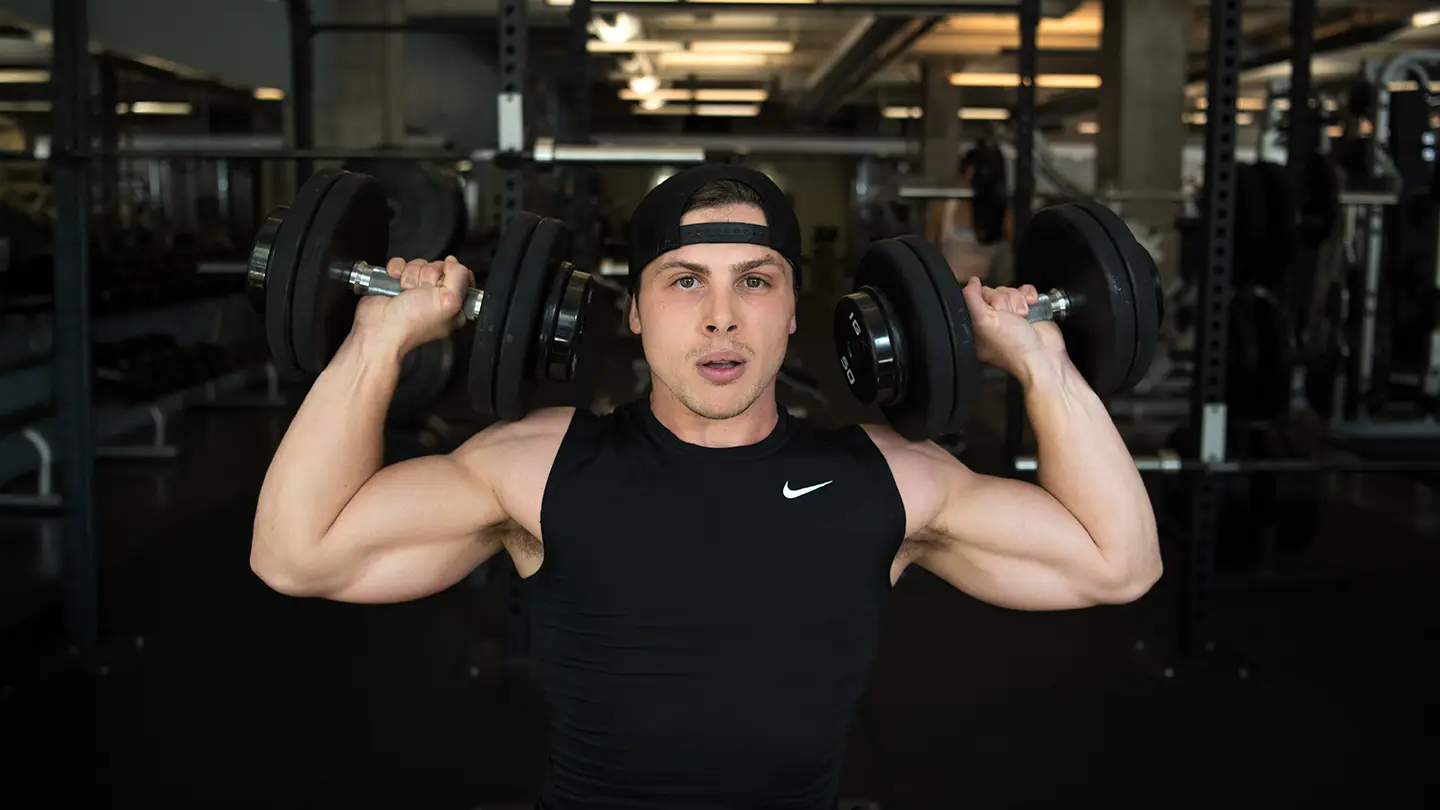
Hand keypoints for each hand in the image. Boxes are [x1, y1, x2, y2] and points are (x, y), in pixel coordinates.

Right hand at [353, 255, 472, 354]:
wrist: (381, 327)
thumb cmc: (413, 323)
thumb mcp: (449, 301)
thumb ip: (460, 277)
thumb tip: (453, 262)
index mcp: (454, 306)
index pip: (462, 276)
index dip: (451, 275)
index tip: (443, 285)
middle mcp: (436, 298)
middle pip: (439, 267)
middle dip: (428, 276)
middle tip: (422, 292)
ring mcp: (416, 291)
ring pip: (420, 264)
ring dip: (411, 275)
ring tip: (407, 291)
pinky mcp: (397, 285)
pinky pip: (401, 264)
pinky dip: (397, 270)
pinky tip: (395, 283)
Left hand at [960, 277, 1067, 383]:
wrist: (1044, 355)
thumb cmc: (1015, 348)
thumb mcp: (984, 321)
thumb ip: (971, 299)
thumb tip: (971, 283)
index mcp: (977, 328)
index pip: (974, 298)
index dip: (985, 299)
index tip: (993, 310)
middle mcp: (993, 323)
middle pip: (993, 292)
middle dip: (1003, 301)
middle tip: (1009, 316)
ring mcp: (1012, 317)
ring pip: (1009, 291)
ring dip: (1017, 301)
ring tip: (1021, 317)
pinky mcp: (1028, 311)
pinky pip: (1025, 291)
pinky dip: (1029, 297)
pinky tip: (1031, 309)